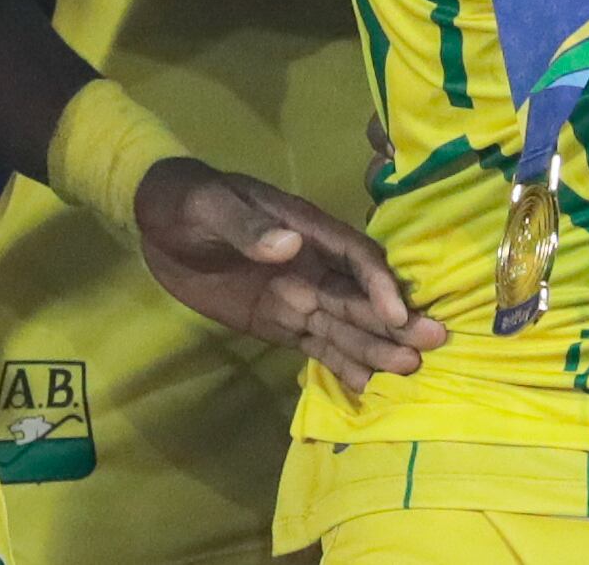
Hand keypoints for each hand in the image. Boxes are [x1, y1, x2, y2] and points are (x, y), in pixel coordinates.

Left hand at [135, 157, 447, 395]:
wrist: (157, 222)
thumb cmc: (187, 203)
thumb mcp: (209, 207)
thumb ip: (247, 226)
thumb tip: (291, 243)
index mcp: (304, 229)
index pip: (354, 256)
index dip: (378, 282)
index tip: (394, 312)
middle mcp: (313, 265)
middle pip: (362, 294)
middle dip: (395, 319)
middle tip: (432, 344)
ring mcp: (300, 295)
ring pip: (347, 324)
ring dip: (376, 345)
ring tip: (409, 369)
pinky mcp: (282, 322)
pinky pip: (319, 344)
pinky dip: (343, 363)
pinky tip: (369, 385)